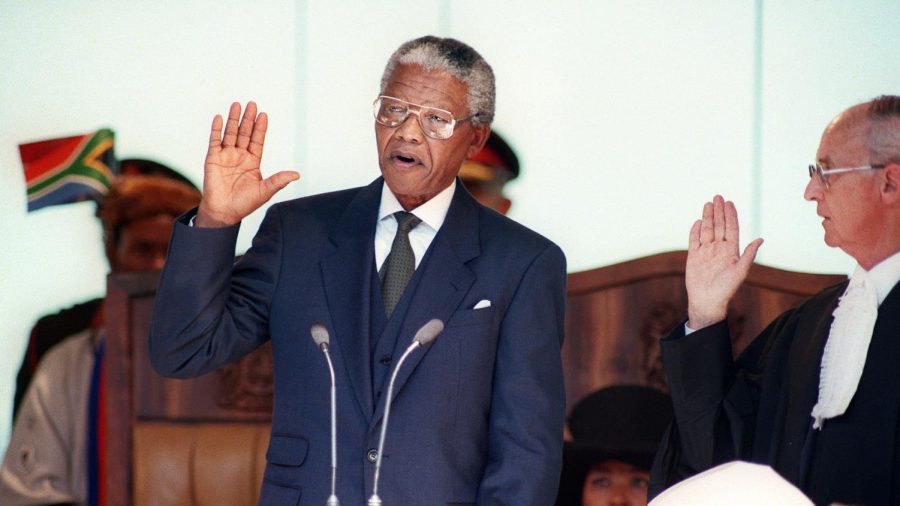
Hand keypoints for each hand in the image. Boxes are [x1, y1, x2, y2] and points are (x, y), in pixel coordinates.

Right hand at [195, 101, 298, 226]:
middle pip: (245, 133)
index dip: (260, 128)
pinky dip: (216, 129)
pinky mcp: (213, 158)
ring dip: (233, 119)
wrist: (224, 213)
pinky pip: (215, 141)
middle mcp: (240, 156)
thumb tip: (296, 174)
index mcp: (253, 162)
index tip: (264, 115)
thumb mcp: (265, 191)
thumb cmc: (245, 204)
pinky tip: (219, 117)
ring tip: (237, 105)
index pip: (258, 140)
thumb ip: (279, 181)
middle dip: (248, 119)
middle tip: (252, 104)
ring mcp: (226, 156)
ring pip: (230, 133)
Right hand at [685, 195, 762, 329]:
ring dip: (708, 217)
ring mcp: (706, 252)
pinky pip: (694, 240)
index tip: (729, 203)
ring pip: (707, 230)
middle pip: (719, 226)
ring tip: (708, 204)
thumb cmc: (726, 289)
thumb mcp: (741, 272)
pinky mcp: (694, 256)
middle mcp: (719, 248)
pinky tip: (698, 221)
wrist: (707, 301)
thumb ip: (749, 254)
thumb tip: (760, 239)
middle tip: (718, 197)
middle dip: (719, 211)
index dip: (731, 215)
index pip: (731, 228)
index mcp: (731, 250)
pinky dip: (695, 231)